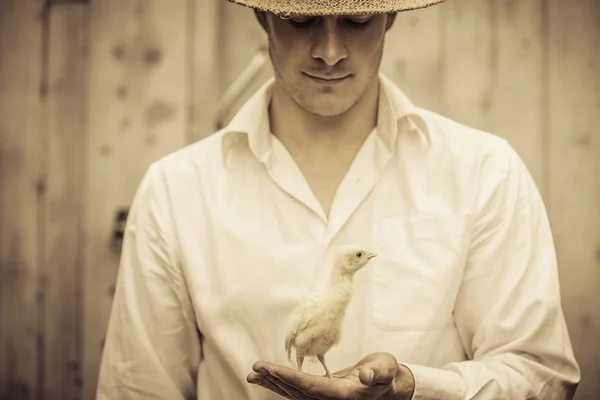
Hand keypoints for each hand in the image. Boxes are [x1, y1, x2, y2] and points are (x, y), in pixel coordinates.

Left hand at [246, 352, 414, 399]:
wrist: (390, 385)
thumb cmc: (387, 374)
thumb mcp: (386, 368)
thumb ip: (377, 372)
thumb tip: (367, 376)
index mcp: (343, 395)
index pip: (312, 388)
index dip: (291, 379)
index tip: (273, 370)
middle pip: (297, 391)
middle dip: (275, 379)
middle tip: (256, 369)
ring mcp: (326, 399)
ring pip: (294, 393)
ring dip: (274, 383)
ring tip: (254, 374)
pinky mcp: (322, 393)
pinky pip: (298, 390)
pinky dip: (282, 384)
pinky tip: (269, 377)